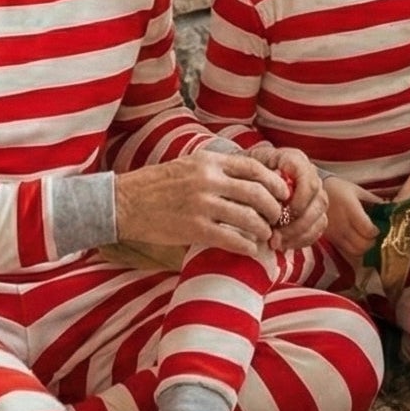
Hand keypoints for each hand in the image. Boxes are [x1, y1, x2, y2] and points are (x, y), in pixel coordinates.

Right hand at [115, 149, 288, 254]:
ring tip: (266, 235)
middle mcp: (209, 180)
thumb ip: (218, 169)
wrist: (126, 202)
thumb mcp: (190, 164)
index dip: (274, 182)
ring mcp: (202, 205)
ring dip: (263, 229)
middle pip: (257, 193)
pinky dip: (247, 246)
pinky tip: (251, 249)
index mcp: (209, 161)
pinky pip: (231, 239)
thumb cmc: (159, 184)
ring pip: (248, 218)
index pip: (254, 168)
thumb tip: (250, 179)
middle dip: (274, 208)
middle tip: (279, 217)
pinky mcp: (194, 229)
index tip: (284, 192)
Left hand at [249, 141, 326, 250]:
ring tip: (277, 243)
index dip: (299, 199)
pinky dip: (303, 240)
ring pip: (320, 216)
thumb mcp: (246, 166)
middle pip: (318, 200)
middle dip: (297, 224)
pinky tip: (284, 244)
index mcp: (295, 160)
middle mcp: (310, 174)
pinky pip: (318, 228)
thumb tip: (261, 193)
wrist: (251, 175)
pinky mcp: (315, 210)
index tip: (281, 214)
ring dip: (299, 234)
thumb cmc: (247, 170)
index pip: (309, 179)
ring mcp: (315, 192)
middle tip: (275, 237)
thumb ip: (254, 175)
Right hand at [323, 175, 379, 259]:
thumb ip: (374, 201)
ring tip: (367, 239)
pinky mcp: (331, 240)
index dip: (377, 231)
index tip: (379, 227)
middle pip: (363, 244)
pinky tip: (358, 241)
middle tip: (376, 235)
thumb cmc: (339, 189)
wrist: (315, 194)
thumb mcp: (358, 191)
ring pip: (356, 251)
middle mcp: (342, 225)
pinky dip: (356, 249)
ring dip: (365, 248)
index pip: (368, 230)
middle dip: (373, 241)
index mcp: (350, 209)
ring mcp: (336, 235)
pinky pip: (347, 251)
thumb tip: (390, 208)